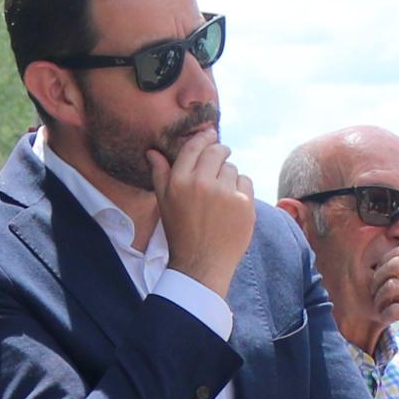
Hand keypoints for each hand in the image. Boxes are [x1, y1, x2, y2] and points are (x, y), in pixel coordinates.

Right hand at [153, 127, 256, 290]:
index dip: (204, 137)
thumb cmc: (180, 232)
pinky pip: (245, 182)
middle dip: (220, 151)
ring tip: (221, 195)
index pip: (194, 147)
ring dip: (229, 175)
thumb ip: (160, 174)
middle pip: (217, 151)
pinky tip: (232, 205)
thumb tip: (153, 151)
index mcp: (179, 181)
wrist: (202, 264)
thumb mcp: (164, 203)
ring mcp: (225, 193)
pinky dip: (241, 189)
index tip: (210, 135)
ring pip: (232, 168)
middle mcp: (202, 183)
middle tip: (221, 156)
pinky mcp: (244, 203)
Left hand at [372, 244, 398, 369]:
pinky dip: (384, 315)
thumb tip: (394, 257)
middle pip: (395, 263)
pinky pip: (395, 308)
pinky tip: (386, 320)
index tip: (382, 277)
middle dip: (378, 278)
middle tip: (375, 293)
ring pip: (392, 285)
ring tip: (380, 308)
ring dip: (378, 299)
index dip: (386, 260)